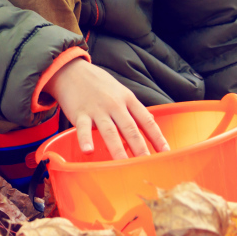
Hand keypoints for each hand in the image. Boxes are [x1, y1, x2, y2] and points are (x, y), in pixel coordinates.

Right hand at [46, 58, 169, 159]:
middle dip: (140, 148)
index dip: (157, 137)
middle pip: (130, 128)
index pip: (146, 121)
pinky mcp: (79, 113)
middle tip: (147, 164)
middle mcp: (114, 104)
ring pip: (109, 131)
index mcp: (127, 99)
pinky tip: (88, 151)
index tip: (165, 153)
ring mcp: (97, 109)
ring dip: (117, 149)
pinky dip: (85, 139)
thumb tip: (151, 120)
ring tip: (124, 164)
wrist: (71, 70)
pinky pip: (83, 128)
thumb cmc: (98, 83)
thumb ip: (134, 107)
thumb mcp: (121, 91)